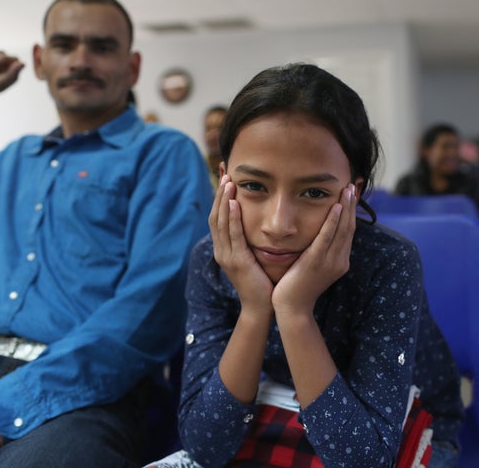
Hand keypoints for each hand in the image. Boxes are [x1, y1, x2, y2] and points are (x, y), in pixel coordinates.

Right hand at [209, 175, 273, 316]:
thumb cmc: (262, 282)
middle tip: (225, 171)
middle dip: (220, 192)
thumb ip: (251, 241)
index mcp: (225, 248)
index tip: (226, 176)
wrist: (262, 307)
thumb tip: (259, 222)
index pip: (219, 216)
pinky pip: (233, 235)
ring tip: (228, 181)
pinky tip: (234, 204)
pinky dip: (232, 218)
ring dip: (224, 200)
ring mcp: (227, 256)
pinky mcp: (237, 261)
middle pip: (216, 215)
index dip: (220, 196)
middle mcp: (222, 250)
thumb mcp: (254, 257)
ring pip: (221, 222)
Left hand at [272, 184, 356, 316]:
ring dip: (346, 207)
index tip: (352, 192)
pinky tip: (336, 207)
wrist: (292, 309)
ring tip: (347, 189)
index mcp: (340, 260)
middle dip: (352, 204)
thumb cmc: (299, 286)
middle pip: (349, 226)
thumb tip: (320, 233)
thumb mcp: (314, 265)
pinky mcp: (316, 262)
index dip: (352, 211)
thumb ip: (320, 250)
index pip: (349, 230)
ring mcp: (330, 262)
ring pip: (342, 229)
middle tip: (353, 184)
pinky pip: (326, 238)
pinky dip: (333, 222)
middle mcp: (340, 260)